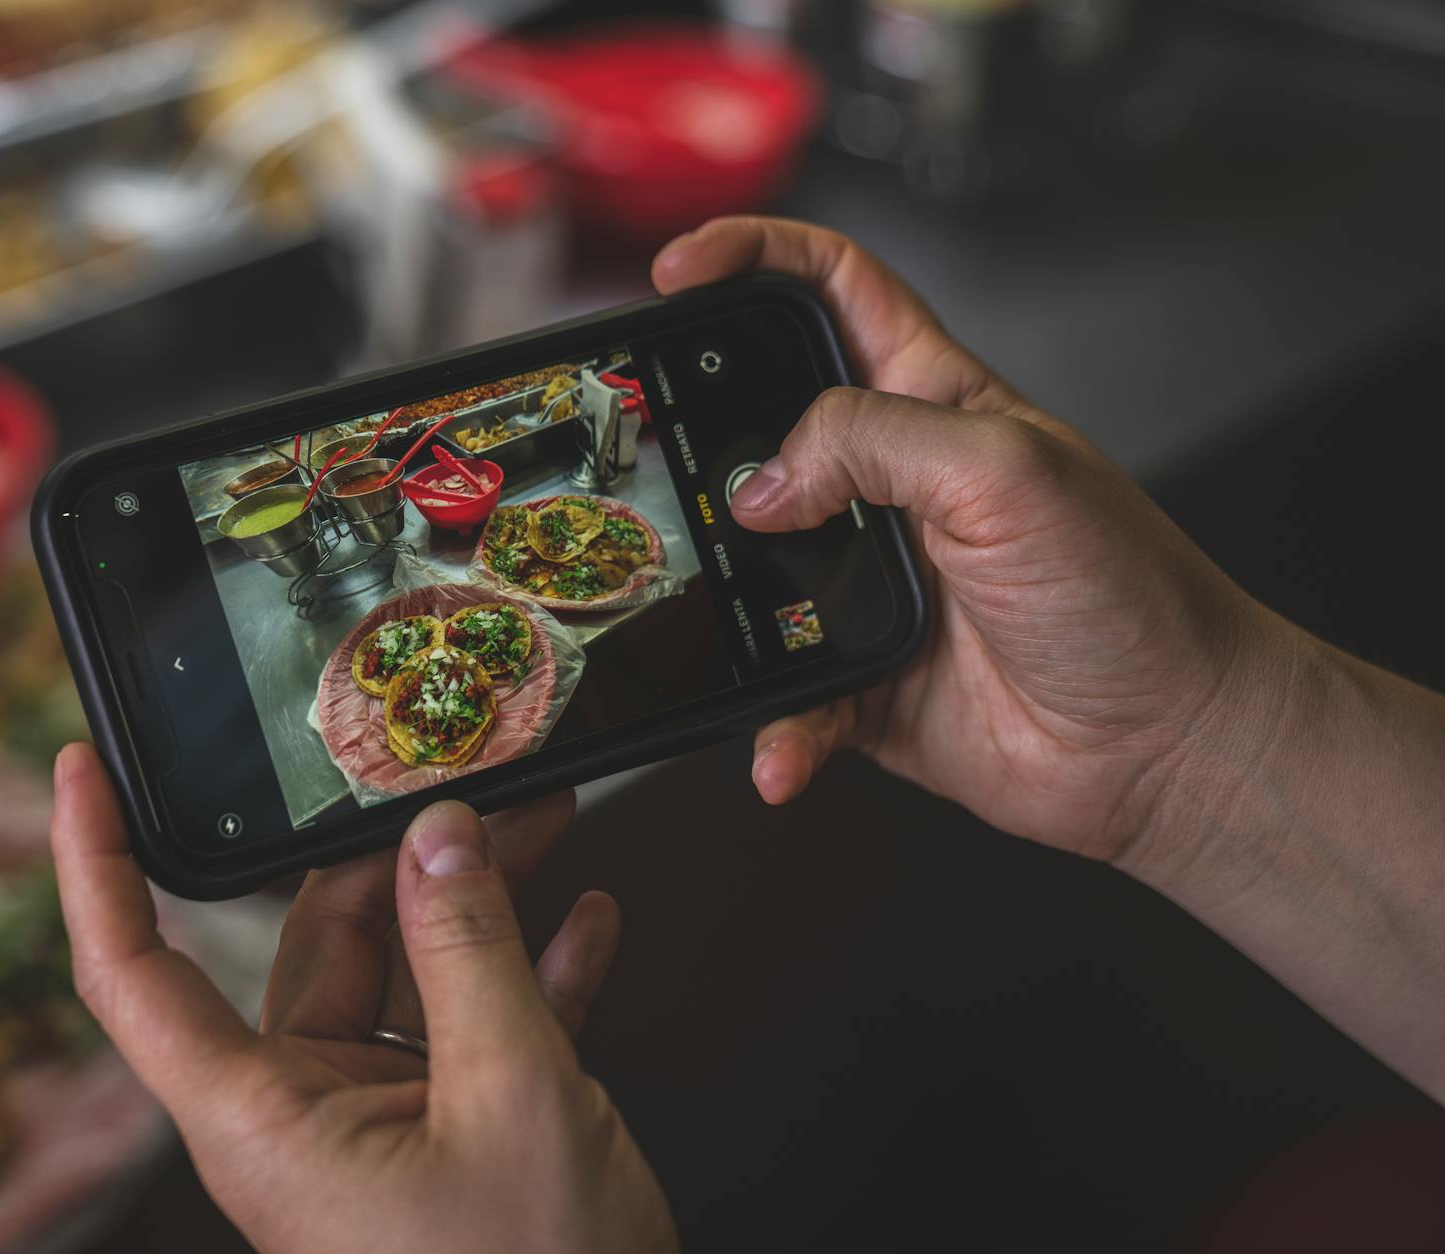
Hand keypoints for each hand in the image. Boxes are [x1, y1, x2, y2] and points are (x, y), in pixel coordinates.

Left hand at [49, 744, 676, 1253]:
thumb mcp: (514, 1099)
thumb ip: (473, 954)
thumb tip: (442, 835)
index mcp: (262, 1119)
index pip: (133, 972)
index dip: (94, 864)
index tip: (83, 772)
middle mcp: (302, 1115)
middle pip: (316, 941)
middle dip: (395, 851)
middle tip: (468, 778)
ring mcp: (376, 1126)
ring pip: (408, 974)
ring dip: (481, 900)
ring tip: (545, 820)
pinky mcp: (445, 1139)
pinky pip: (472, 1030)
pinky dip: (528, 973)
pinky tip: (585, 922)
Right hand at [652, 216, 1285, 869]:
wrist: (1166, 742)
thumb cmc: (1129, 593)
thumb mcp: (1005, 472)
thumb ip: (871, 442)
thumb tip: (762, 481)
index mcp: (932, 403)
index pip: (830, 290)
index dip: (753, 260)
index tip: (677, 271)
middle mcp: (890, 486)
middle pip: (759, 428)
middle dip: (692, 434)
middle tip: (646, 452)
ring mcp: (867, 582)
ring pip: (750, 573)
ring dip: (720, 604)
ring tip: (703, 617)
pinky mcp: (859, 677)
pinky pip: (785, 696)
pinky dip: (776, 728)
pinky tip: (782, 748)